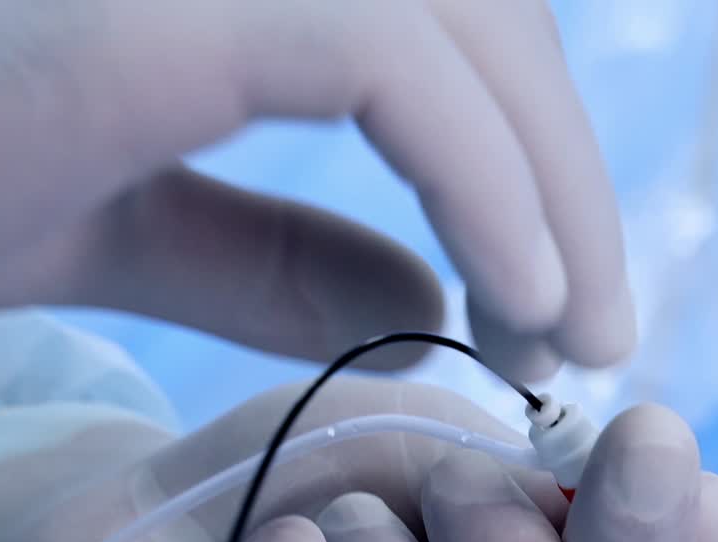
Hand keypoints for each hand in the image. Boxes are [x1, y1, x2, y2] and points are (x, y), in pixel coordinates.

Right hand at [0, 0, 630, 377]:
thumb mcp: (121, 226)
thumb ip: (275, 256)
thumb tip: (435, 307)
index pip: (446, 30)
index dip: (530, 163)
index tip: (561, 308)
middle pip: (487, 16)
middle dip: (565, 176)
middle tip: (597, 334)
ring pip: (467, 23)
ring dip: (550, 183)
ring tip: (570, 333)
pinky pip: (392, 61)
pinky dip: (486, 180)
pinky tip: (527, 299)